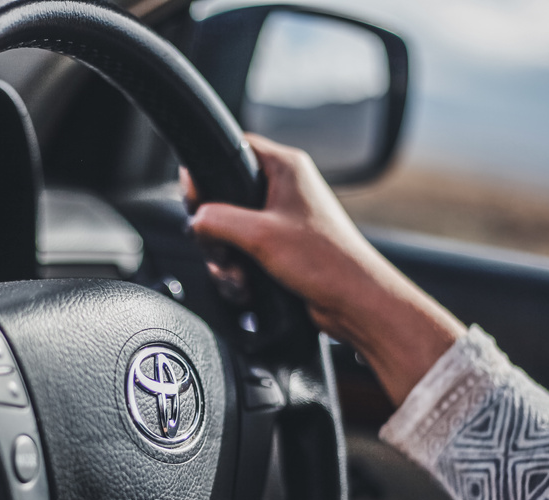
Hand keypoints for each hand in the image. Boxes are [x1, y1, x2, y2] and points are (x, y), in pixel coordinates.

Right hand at [185, 133, 464, 404]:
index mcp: (285, 167)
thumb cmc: (325, 262)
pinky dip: (238, 272)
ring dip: (226, 258)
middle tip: (220, 249)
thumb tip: (195, 220)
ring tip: (239, 275)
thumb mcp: (259, 235)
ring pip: (229, 231)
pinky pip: (243, 253)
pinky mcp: (280, 249)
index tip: (195, 197)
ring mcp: (281, 220)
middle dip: (215, 231)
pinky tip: (246, 286)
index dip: (207, 172)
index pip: (232, 149)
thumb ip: (217, 219)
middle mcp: (284, 189)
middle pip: (224, 197)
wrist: (353, 302)